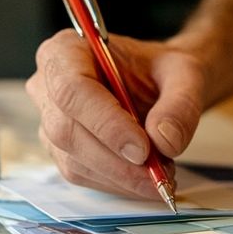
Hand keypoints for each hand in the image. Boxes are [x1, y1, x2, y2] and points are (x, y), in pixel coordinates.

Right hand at [26, 31, 207, 198]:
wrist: (160, 85)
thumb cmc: (163, 71)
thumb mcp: (185, 74)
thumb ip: (181, 103)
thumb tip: (165, 140)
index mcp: (66, 50)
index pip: (72, 89)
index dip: (105, 123)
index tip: (143, 149)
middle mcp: (48, 85)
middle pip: (67, 130)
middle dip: (116, 160)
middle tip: (159, 173)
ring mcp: (50, 120)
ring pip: (74, 160)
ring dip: (120, 176)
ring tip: (161, 174)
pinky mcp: (61, 150)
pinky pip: (82, 175)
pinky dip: (117, 183)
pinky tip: (144, 178)